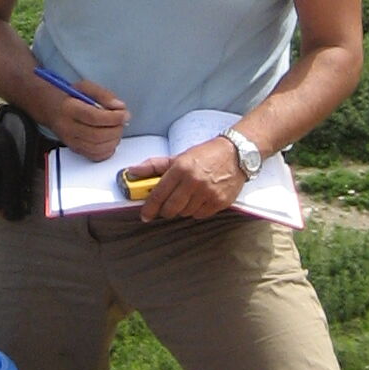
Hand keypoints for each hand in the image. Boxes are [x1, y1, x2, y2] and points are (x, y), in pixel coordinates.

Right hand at [48, 79, 128, 161]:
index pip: (93, 117)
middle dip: (116, 130)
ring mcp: (71, 141)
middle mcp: (68, 127)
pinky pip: (94, 156)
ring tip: (116, 130)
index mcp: (69, 108)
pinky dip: (107, 151)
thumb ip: (104, 95)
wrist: (52, 109)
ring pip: (96, 148)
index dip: (113, 118)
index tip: (124, 114)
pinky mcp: (75, 149)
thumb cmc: (71, 97)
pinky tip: (110, 141)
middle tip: (122, 122)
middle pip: (96, 135)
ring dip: (113, 140)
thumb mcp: (86, 88)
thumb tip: (120, 107)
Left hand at [129, 137, 244, 221]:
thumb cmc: (206, 155)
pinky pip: (200, 215)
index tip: (145, 215)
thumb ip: (154, 166)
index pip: (159, 194)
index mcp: (181, 168)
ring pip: (185, 213)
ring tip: (187, 197)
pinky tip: (199, 199)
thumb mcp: (179, 157)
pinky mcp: (220, 202)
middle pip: (171, 209)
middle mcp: (194, 181)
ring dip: (182, 209)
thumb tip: (132, 171)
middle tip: (166, 207)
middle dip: (165, 211)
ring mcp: (208, 193)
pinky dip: (196, 211)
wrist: (236, 154)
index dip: (149, 207)